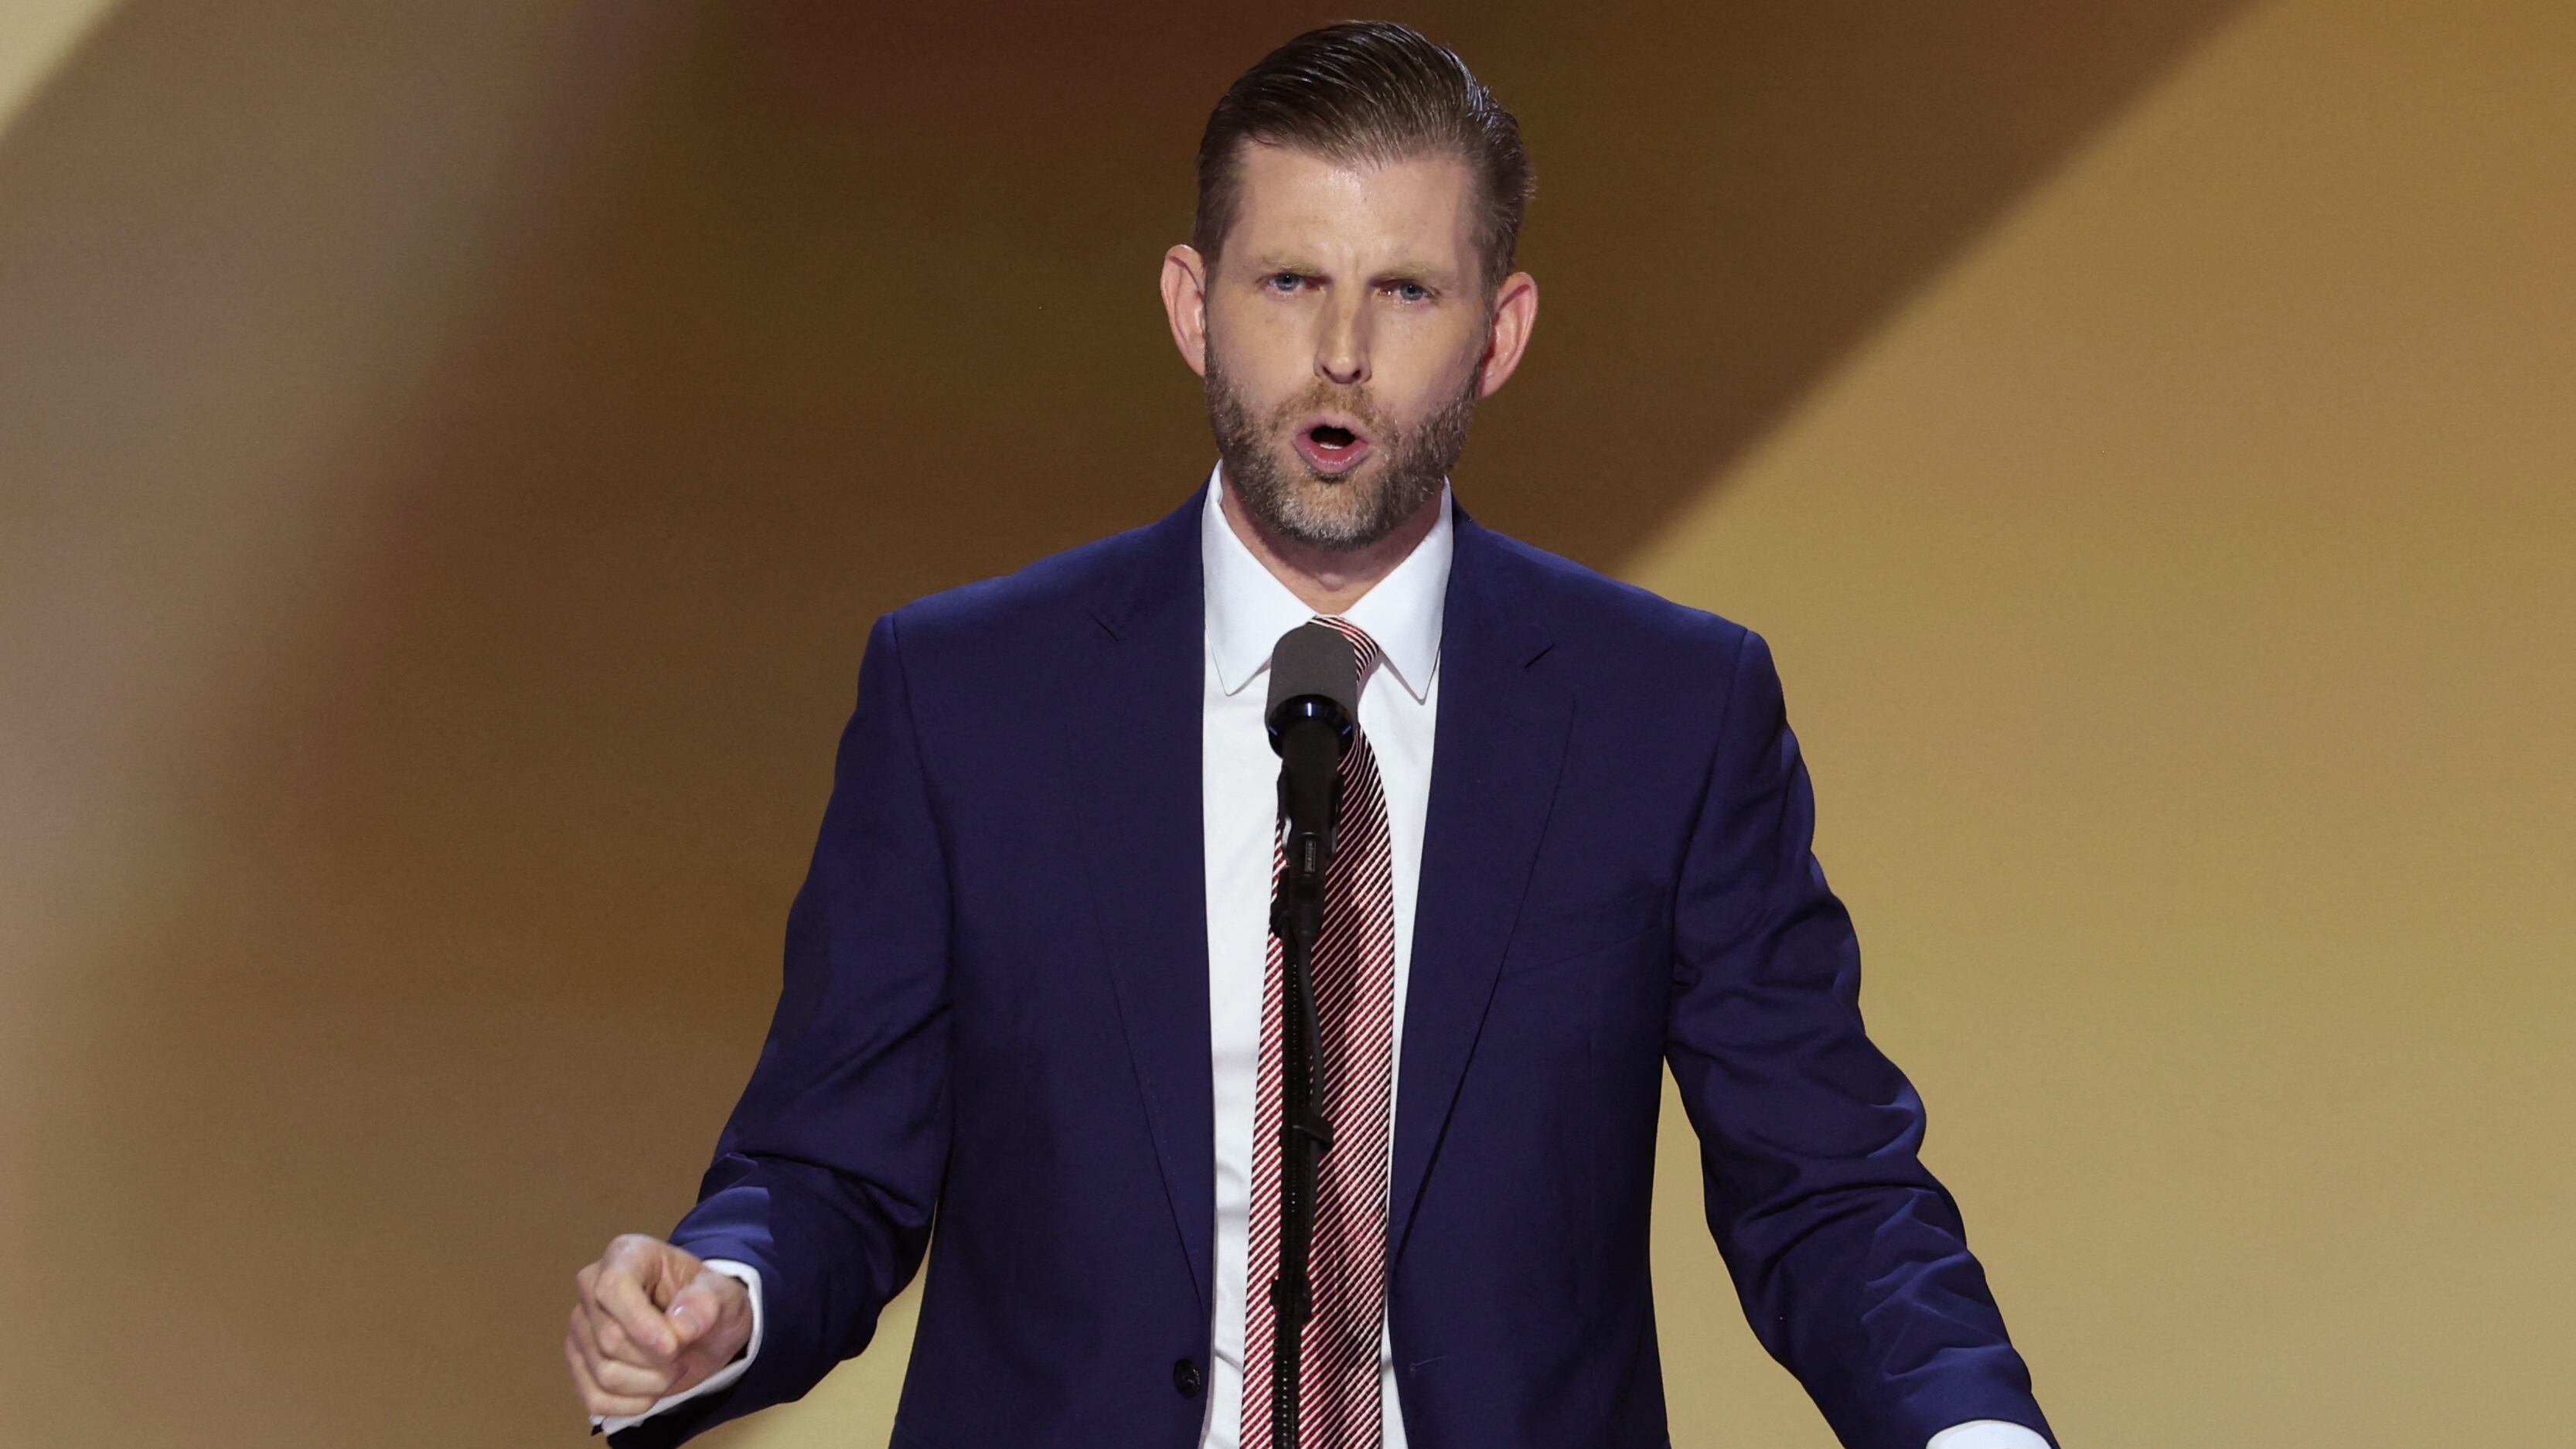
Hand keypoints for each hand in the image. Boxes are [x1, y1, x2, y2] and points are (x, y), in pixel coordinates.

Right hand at [566, 1233, 752, 1419]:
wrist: (702, 1328)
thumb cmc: (708, 1302)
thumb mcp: (724, 1294)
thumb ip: (707, 1303)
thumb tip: (681, 1326)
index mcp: (627, 1255)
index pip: (613, 1287)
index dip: (641, 1324)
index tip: (673, 1347)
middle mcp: (592, 1286)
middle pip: (610, 1339)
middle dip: (657, 1360)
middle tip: (685, 1355)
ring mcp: (580, 1326)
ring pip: (604, 1373)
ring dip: (650, 1384)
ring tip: (673, 1369)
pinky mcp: (578, 1362)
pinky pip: (595, 1399)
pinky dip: (631, 1405)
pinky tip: (653, 1391)